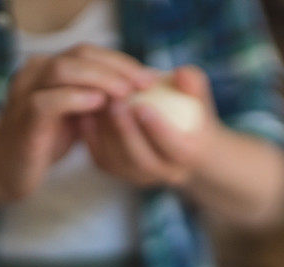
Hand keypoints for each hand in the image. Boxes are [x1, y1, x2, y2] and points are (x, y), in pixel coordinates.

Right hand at [0, 44, 156, 202]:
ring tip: (126, 92)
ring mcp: (25, 93)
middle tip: (145, 84)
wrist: (5, 169)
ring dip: (99, 78)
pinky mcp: (22, 118)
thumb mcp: (76, 115)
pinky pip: (47, 101)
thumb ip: (98, 99)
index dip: (122, 61)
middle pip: (79, 54)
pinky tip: (99, 105)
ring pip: (62, 70)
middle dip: (117, 67)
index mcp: (49, 68)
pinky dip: (75, 99)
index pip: (89, 52)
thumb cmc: (45, 141)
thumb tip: (139, 92)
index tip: (150, 77)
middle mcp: (35, 73)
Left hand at [79, 66, 222, 187]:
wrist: (180, 139)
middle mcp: (166, 173)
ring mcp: (140, 175)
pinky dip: (93, 138)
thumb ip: (193, 82)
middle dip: (127, 133)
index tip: (143, 106)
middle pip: (144, 160)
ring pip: (120, 161)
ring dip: (106, 134)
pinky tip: (86, 114)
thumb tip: (181, 73)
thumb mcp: (197, 95)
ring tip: (98, 104)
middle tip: (115, 104)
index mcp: (191, 155)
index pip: (176, 149)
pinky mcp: (119, 171)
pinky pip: (103, 159)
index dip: (159, 130)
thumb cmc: (190, 111)